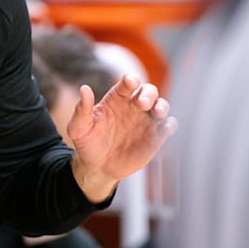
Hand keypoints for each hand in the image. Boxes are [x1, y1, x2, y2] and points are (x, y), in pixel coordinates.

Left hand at [67, 75, 176, 201]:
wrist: (97, 167)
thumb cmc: (88, 143)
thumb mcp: (79, 127)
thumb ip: (82, 109)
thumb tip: (84, 89)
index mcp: (117, 98)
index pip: (127, 83)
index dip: (131, 80)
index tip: (131, 83)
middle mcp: (134, 106)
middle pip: (148, 91)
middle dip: (148, 93)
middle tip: (142, 103)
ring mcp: (146, 121)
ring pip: (161, 105)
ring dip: (162, 106)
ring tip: (157, 111)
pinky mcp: (155, 137)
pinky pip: (167, 127)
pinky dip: (170, 125)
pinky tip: (165, 128)